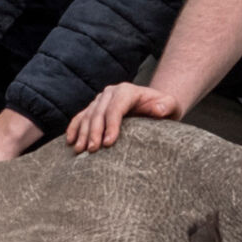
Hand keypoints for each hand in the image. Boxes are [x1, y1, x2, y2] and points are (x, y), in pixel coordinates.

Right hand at [66, 79, 184, 152]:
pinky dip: (74, 128)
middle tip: (92, 150)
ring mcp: (100, 100)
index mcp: (127, 91)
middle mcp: (111, 92)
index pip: (116, 108)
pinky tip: (70, 140)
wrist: (154, 104)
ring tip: (80, 150)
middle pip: (99, 112)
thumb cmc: (163, 107)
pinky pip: (81, 117)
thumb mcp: (171, 106)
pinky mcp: (94, 107)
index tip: (108, 143)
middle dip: (94, 132)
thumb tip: (158, 109)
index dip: (111, 125)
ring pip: (88, 115)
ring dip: (83, 133)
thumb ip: (166, 106)